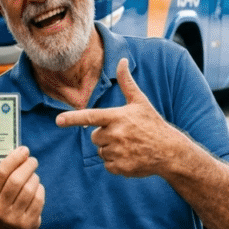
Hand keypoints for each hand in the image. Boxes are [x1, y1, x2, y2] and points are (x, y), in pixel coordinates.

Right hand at [0, 146, 43, 228]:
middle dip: (27, 166)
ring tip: (34, 176)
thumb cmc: (7, 201)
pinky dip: (40, 189)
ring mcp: (13, 217)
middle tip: (33, 161)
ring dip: (34, 178)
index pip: (2, 172)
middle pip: (16, 180)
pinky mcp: (28, 223)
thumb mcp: (0, 190)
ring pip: (29, 189)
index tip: (24, 150)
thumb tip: (22, 151)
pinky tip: (37, 188)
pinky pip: (38, 200)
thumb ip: (7, 172)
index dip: (14, 158)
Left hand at [56, 58, 184, 177]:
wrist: (170, 151)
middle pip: (95, 137)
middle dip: (104, 136)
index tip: (58, 121)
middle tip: (124, 134)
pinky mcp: (121, 167)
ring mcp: (119, 152)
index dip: (72, 119)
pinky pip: (108, 165)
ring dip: (110, 150)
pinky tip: (130, 157)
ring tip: (129, 146)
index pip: (90, 117)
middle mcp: (116, 134)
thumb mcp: (140, 102)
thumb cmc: (152, 124)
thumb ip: (126, 83)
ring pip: (101, 151)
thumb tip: (122, 60)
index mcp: (118, 117)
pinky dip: (116, 163)